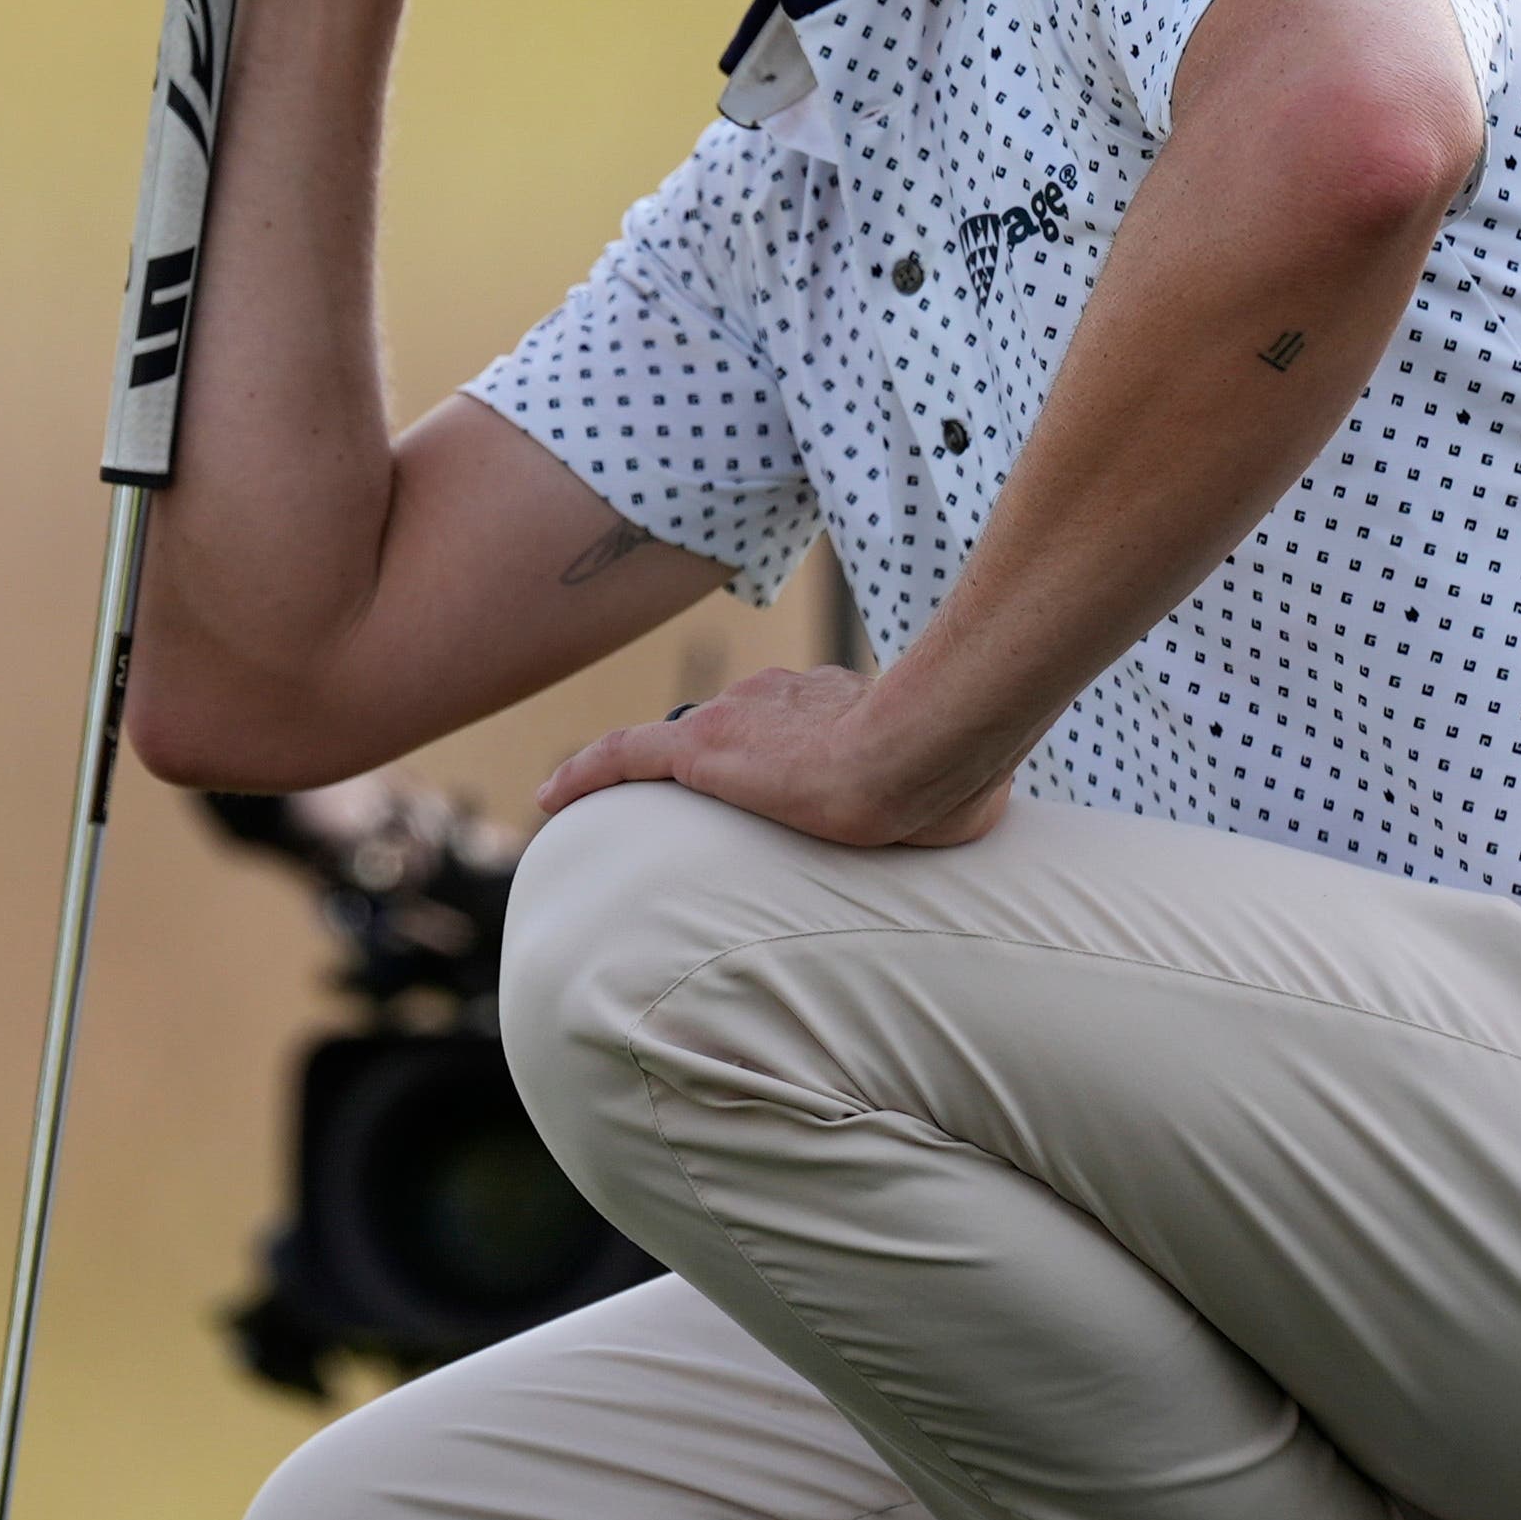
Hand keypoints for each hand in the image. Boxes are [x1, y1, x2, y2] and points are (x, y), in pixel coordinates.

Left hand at [535, 663, 1015, 848]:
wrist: (929, 751)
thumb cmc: (955, 777)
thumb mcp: (956, 788)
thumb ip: (945, 791)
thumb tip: (971, 811)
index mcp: (835, 702)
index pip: (790, 717)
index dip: (768, 740)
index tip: (759, 763)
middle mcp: (781, 697)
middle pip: (736, 731)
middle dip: (721, 765)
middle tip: (703, 812)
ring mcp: (740, 719)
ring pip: (685, 749)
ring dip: (663, 784)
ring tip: (628, 822)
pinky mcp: (703, 750)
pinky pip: (625, 756)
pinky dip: (585, 774)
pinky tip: (548, 799)